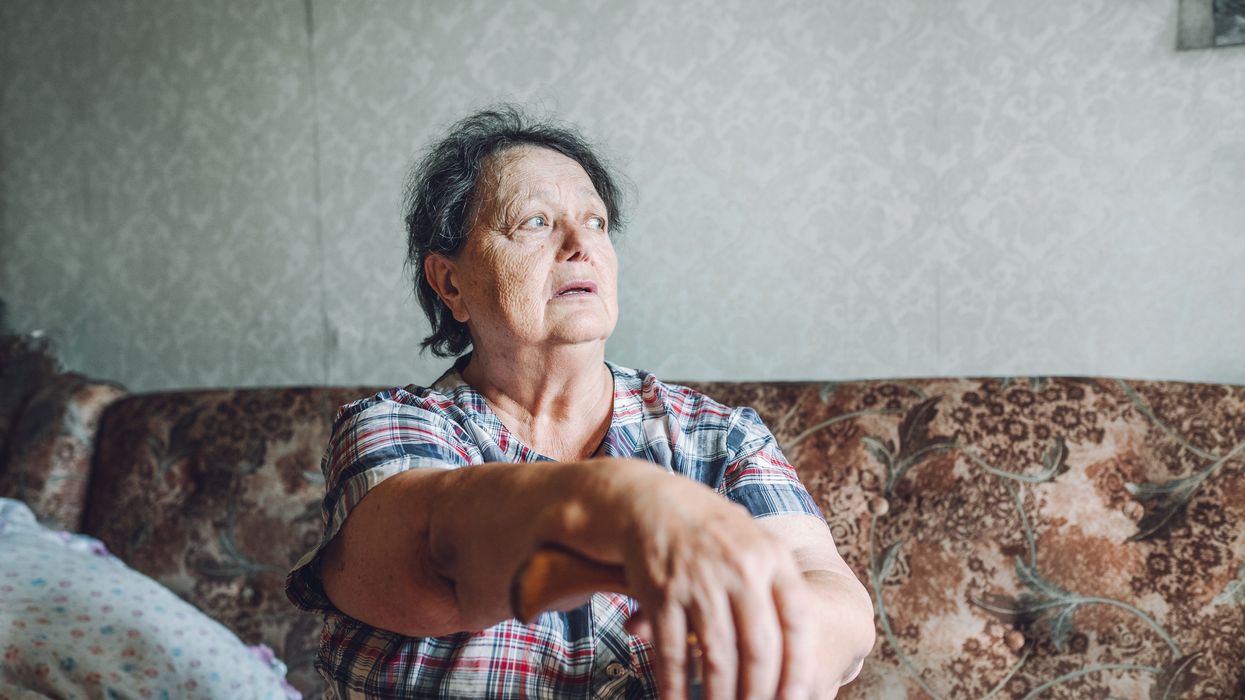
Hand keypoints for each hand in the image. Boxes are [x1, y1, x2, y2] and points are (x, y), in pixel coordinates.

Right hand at [619, 470, 818, 699]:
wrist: (652, 502)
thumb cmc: (713, 533)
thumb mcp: (756, 543)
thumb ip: (780, 587)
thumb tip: (801, 652)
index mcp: (772, 558)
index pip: (798, 623)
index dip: (799, 668)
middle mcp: (740, 570)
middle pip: (760, 650)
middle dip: (759, 695)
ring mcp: (700, 582)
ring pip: (718, 658)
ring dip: (720, 698)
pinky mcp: (663, 593)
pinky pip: (672, 653)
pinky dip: (676, 687)